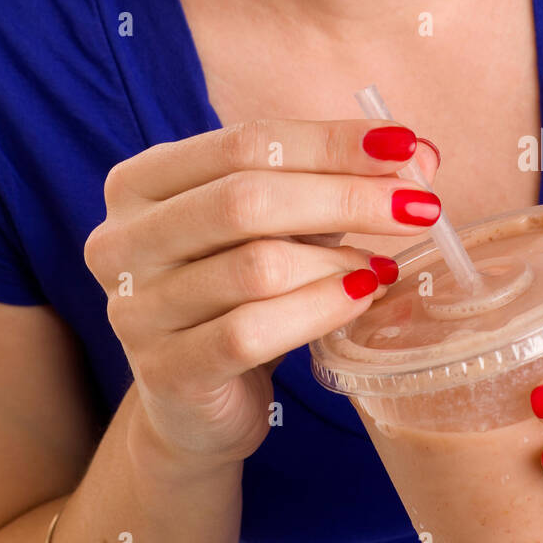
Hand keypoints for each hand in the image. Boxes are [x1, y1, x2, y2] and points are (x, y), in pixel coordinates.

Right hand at [84, 118, 439, 466]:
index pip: (244, 141)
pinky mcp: (164, 373)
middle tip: (420, 205)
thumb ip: (331, 183)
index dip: (329, 140)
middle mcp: (122, 239)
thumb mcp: (275, 225)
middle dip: (345, 196)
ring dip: (337, 261)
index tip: (404, 143)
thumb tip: (417, 154)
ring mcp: (134, 310)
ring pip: (255, 267)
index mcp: (140, 181)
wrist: (193, 401)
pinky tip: (360, 300)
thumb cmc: (237, 291)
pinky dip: (319, 310)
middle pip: (247, 199)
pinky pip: (252, 333)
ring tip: (384, 263)